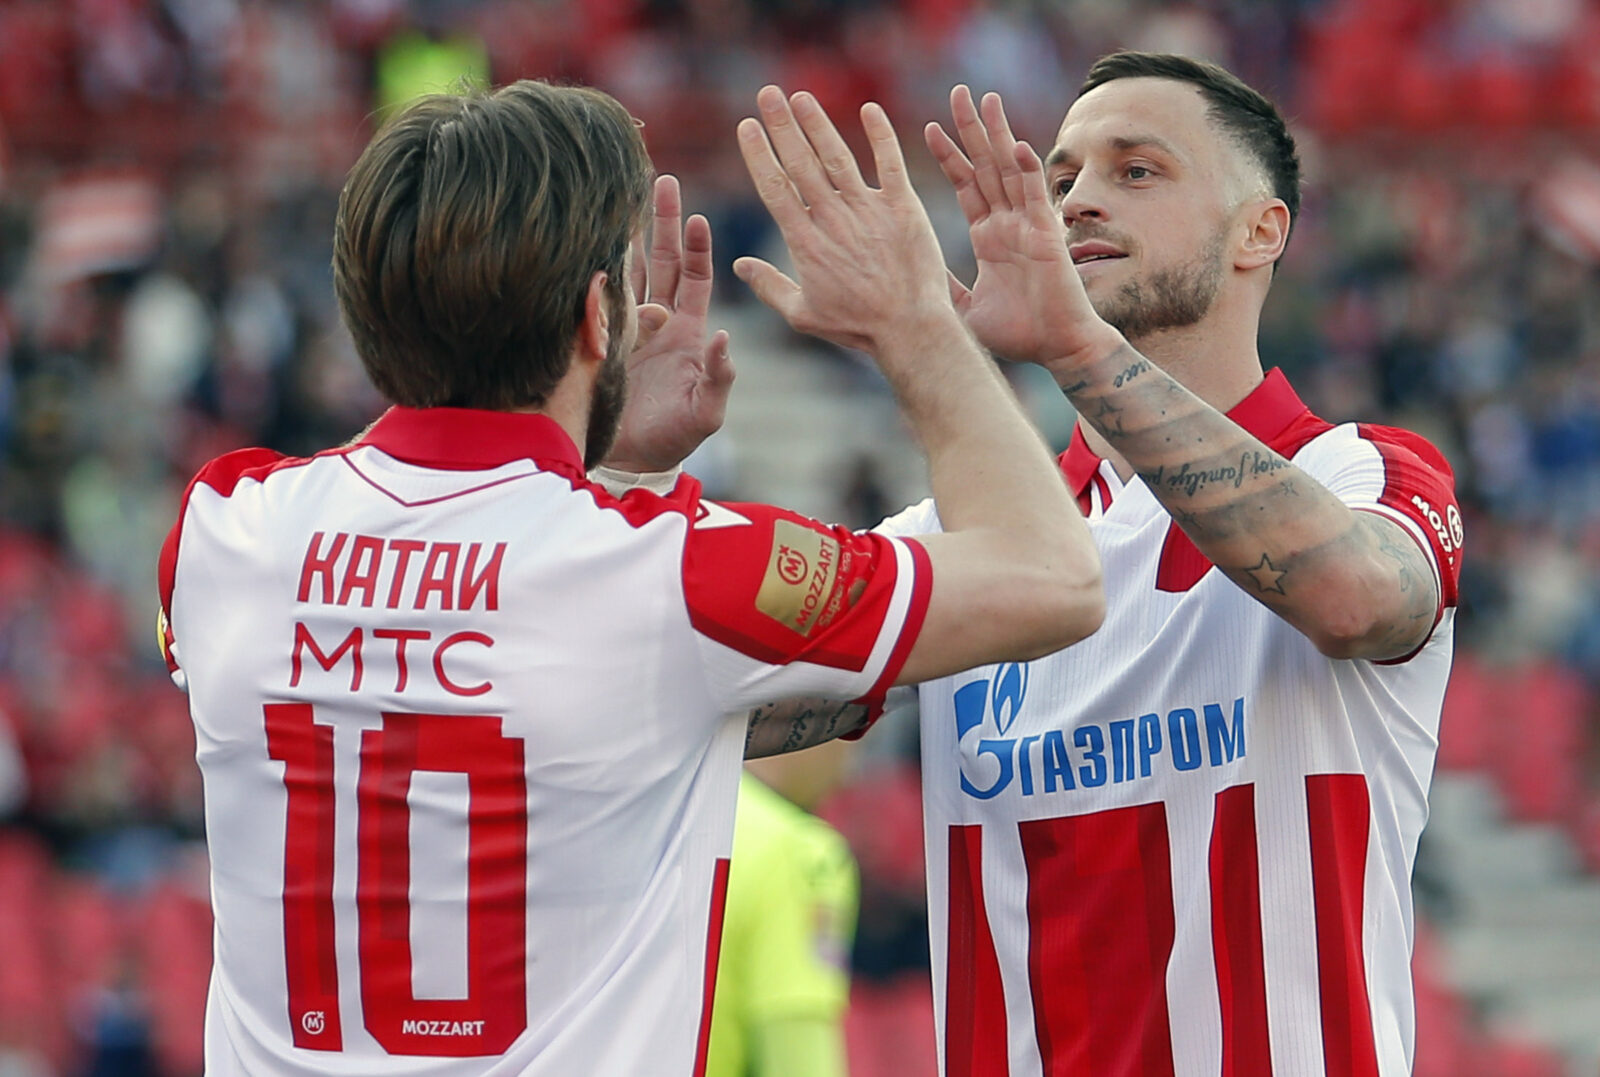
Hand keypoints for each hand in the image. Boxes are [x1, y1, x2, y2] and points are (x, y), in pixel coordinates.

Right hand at [605, 174, 734, 473]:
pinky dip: (593, 271)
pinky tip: (585, 242)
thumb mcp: (706, 412)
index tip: (698, 218)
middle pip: (662, 260)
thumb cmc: (675, 436)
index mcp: (687, 332)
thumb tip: (724, 338)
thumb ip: (719, 377)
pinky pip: (595, 297)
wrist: (630, 460)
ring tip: (617, 196)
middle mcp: (657, 321)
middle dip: (662, 221)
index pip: (694, 278)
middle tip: (659, 180)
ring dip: (625, 235)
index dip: (698, 248)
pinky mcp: (597, 336)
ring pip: (627, 270)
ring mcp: (625, 325)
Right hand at [733, 87, 951, 355]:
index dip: (759, 153)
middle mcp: (833, 219)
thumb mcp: (803, 315)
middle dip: (782, 125)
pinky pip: (891, 163)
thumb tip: (739, 265)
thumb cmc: (857, 326)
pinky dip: (881, 135)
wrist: (910, 327)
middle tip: (768, 93)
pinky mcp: (903, 208)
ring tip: (801, 96)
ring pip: (837, 157)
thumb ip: (769, 287)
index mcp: (805, 242)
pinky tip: (871, 109)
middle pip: (801, 163)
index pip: (775, 187)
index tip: (746, 125)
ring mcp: (868, 210)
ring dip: (818, 123)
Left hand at [925, 86, 1121, 370]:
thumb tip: (910, 278)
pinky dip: (1027, 170)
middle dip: (972, 129)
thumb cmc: (1017, 334)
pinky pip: (1034, 197)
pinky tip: (1016, 144)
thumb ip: (942, 287)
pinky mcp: (1046, 235)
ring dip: (998, 135)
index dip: (950, 157)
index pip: (966, 185)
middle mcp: (1007, 223)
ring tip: (987, 99)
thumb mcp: (964, 308)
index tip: (930, 128)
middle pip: (986, 166)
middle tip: (958, 93)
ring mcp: (1027, 225)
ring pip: (1009, 170)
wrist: (1056, 349)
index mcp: (989, 236)